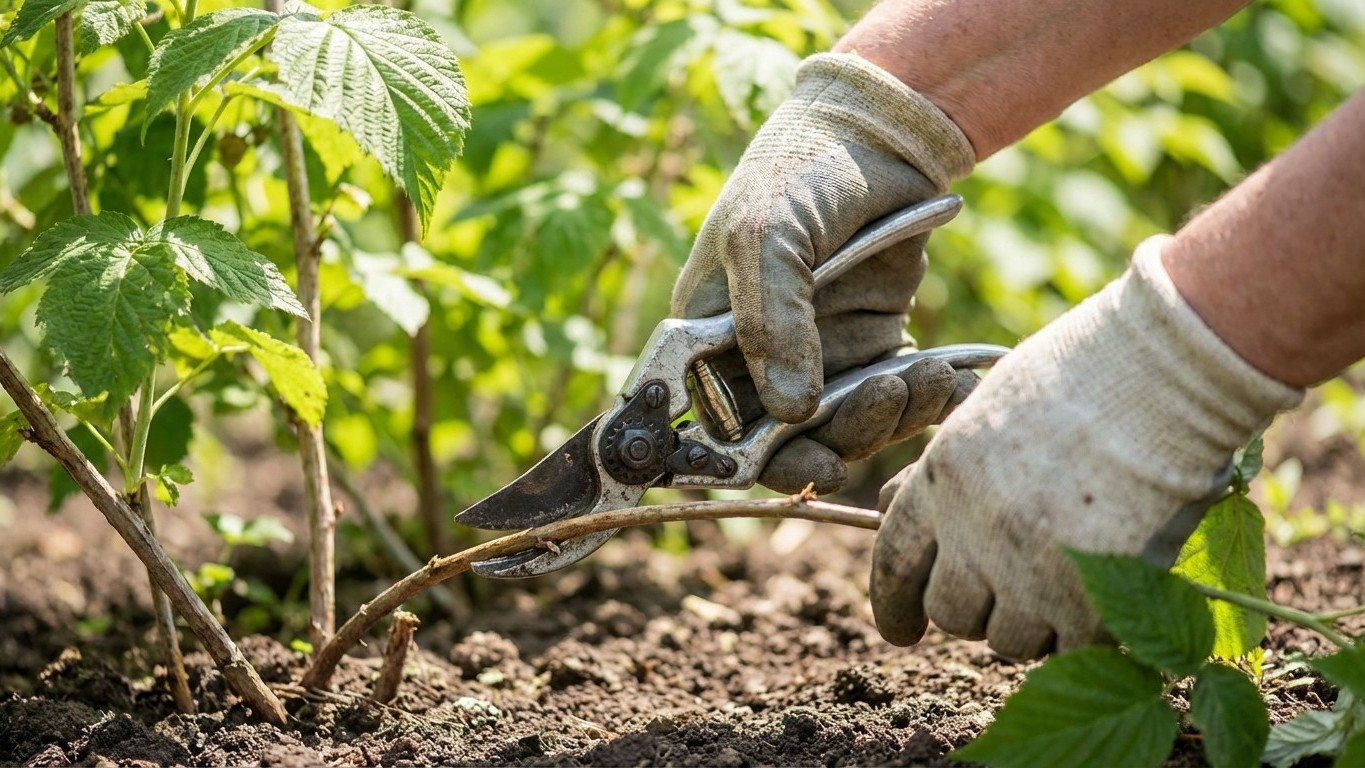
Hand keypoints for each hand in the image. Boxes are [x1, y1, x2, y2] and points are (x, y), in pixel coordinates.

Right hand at [671, 53, 976, 492]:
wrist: (877, 134)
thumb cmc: (799, 174)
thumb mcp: (766, 235)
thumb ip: (769, 321)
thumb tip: (790, 412)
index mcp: (710, 341)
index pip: (720, 428)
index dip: (759, 459)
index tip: (814, 462)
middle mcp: (759, 361)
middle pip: (791, 444)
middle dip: (842, 438)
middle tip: (887, 398)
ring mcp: (817, 359)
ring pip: (849, 430)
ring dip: (891, 418)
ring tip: (931, 378)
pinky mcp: (871, 351)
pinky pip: (894, 402)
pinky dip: (925, 402)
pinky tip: (955, 382)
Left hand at [871, 238, 1302, 659]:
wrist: (1167, 376)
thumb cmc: (1088, 372)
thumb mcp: (991, 408)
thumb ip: (950, 470)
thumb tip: (894, 508)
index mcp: (944, 478)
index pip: (895, 560)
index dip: (893, 603)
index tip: (902, 629)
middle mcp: (975, 531)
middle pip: (950, 611)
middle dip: (974, 608)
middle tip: (1008, 594)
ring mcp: (1030, 573)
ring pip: (1008, 640)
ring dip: (1033, 624)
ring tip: (1069, 580)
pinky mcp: (1092, 603)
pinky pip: (1073, 650)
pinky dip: (1088, 634)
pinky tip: (1108, 598)